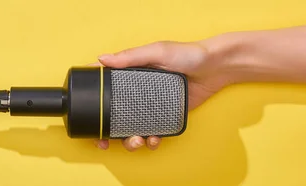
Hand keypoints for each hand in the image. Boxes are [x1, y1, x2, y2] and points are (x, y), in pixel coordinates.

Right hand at [94, 41, 237, 150]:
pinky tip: (154, 139)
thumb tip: (102, 59)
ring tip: (138, 141)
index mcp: (130, 75)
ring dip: (130, 140)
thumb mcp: (157, 52)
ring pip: (132, 128)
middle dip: (110, 133)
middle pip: (115, 116)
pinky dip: (151, 140)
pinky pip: (152, 132)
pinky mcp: (165, 116)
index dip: (93, 107)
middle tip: (110, 141)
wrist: (216, 68)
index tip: (89, 121)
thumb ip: (130, 57)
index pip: (105, 91)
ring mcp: (151, 106)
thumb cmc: (187, 54)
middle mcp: (137, 92)